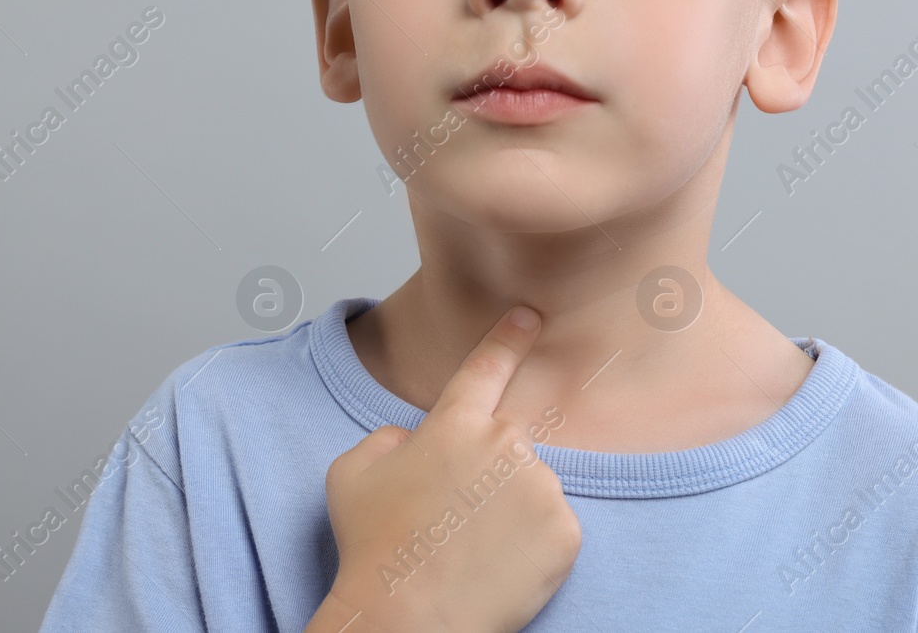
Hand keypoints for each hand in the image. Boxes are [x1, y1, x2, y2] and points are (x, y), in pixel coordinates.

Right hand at [308, 306, 580, 632]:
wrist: (408, 617)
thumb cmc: (374, 547)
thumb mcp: (351, 473)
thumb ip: (387, 438)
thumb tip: (412, 440)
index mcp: (454, 425)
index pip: (486, 368)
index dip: (509, 338)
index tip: (531, 315)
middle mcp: (504, 444)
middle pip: (506, 450)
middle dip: (487, 480)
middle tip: (454, 524)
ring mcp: (540, 486)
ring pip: (531, 492)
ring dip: (510, 516)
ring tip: (472, 553)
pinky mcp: (566, 530)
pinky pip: (554, 533)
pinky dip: (533, 551)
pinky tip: (499, 569)